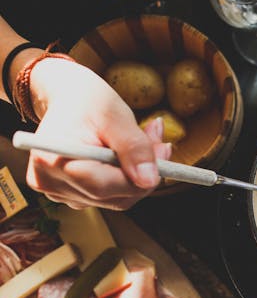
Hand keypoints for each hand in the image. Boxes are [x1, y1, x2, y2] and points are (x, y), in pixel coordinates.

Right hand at [25, 58, 170, 209]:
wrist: (68, 98)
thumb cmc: (87, 101)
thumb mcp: (115, 115)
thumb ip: (134, 148)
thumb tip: (149, 181)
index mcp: (52, 160)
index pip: (103, 187)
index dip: (139, 176)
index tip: (164, 152)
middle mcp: (50, 183)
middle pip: (113, 197)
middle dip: (144, 173)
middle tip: (161, 143)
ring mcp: (59, 192)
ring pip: (117, 199)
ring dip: (139, 175)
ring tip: (146, 140)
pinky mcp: (71, 195)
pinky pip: (111, 196)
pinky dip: (128, 178)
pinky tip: (130, 155)